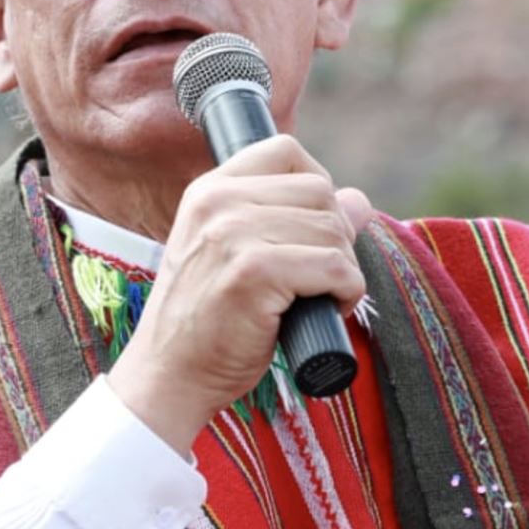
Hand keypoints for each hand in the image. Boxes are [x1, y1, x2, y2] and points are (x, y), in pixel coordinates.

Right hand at [108, 135, 370, 452]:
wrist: (169, 376)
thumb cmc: (210, 321)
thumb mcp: (241, 254)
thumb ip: (290, 219)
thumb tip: (359, 200)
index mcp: (210, 190)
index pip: (285, 152)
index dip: (316, 186)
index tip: (310, 230)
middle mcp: (218, 203)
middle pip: (320, 191)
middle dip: (335, 236)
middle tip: (316, 278)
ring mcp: (234, 234)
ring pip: (333, 230)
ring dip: (343, 269)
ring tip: (315, 297)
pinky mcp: (254, 272)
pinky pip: (336, 267)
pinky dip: (347, 293)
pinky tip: (323, 311)